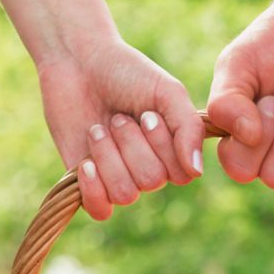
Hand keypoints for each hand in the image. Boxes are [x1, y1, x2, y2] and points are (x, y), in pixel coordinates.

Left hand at [38, 37, 204, 219]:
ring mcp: (117, 178)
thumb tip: (196, 171)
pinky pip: (100, 210)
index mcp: (172, 151)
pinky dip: (93, 189)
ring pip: (125, 194)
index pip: (181, 174)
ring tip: (98, 128)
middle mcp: (147, 169)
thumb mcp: (167, 92)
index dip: (162, 146)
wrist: (76, 63)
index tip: (146, 114)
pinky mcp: (87, 184)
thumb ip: (189, 128)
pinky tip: (86, 163)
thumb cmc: (126, 73)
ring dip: (109, 156)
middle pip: (151, 181)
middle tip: (117, 117)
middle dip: (131, 144)